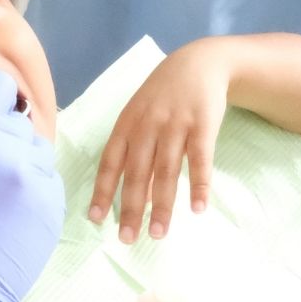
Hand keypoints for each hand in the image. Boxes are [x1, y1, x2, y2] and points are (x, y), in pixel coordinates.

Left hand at [88, 38, 231, 242]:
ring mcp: (175, 125)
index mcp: (126, 126)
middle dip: (131, 208)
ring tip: (158, 233)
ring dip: (163, 206)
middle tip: (127, 239)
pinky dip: (199, 185)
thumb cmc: (160, 97)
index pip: (110, 163)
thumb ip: (130, 148)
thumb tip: (124, 192)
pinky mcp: (204, 125)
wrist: (198, 63)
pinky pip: (200, 160)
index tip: (96, 219)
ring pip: (167, 172)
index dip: (103, 191)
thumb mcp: (137, 115)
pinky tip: (197, 208)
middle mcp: (147, 127)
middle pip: (137, 174)